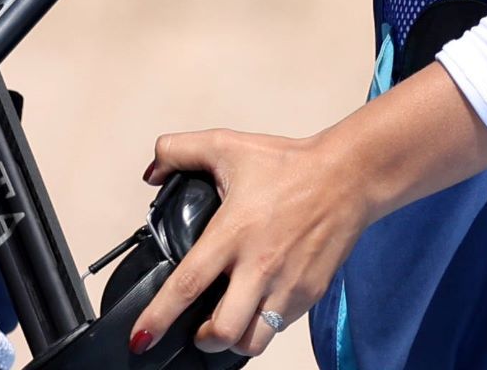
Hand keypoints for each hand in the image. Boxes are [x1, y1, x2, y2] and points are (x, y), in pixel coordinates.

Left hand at [132, 69, 486, 357]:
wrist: (345, 176)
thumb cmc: (288, 164)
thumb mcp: (226, 145)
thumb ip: (179, 152)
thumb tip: (151, 172)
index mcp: (233, 232)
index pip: (188, 284)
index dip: (160, 317)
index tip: (141, 338)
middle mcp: (259, 266)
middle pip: (223, 330)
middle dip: (203, 339)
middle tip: (196, 328)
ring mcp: (287, 285)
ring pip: (253, 342)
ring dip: (234, 340)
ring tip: (226, 324)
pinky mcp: (309, 294)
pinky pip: (280, 329)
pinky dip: (263, 327)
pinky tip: (256, 308)